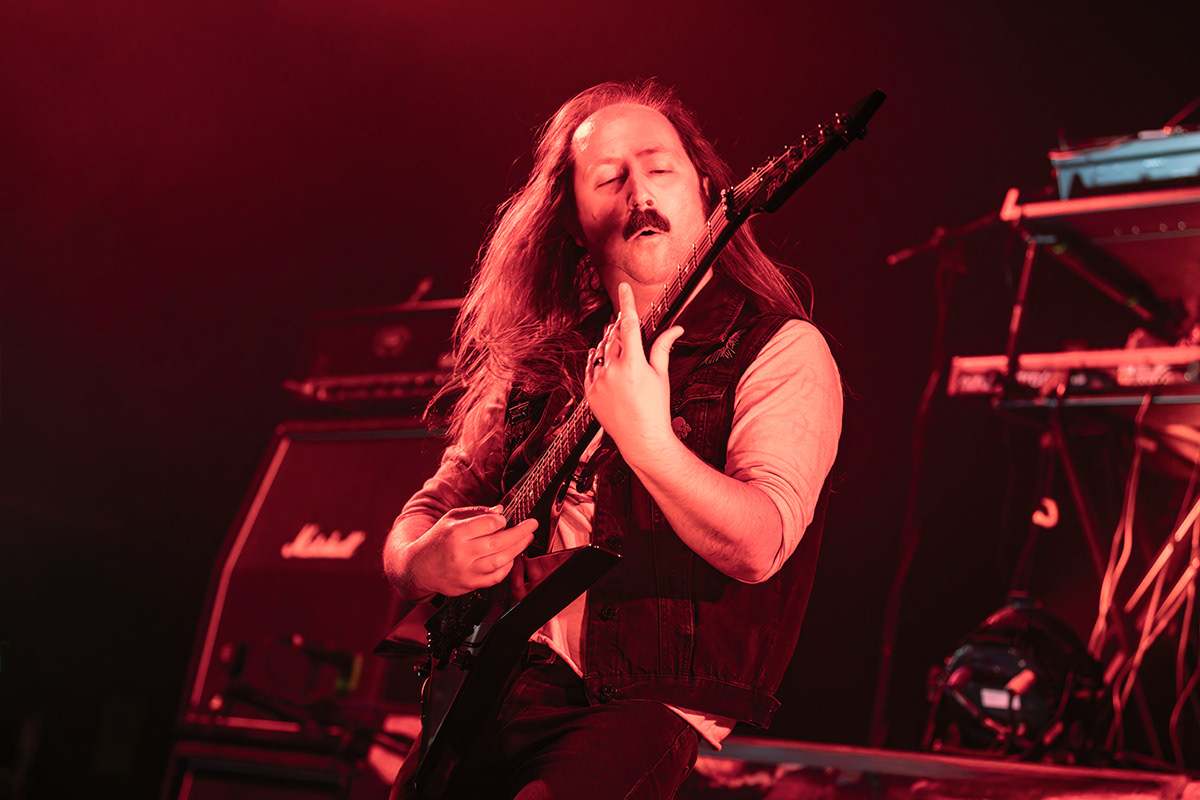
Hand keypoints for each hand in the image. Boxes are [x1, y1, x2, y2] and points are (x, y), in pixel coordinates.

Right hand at [403, 505, 536, 597]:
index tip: (505, 519)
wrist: (419, 568)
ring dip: (518, 549)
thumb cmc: (436, 540)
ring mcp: (466, 571)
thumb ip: (476, 513)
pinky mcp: (470, 584)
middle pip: (499, 542)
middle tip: (532, 525)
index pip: (490, 524)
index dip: (502, 520)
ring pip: (501, 561)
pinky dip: (508, 566)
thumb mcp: (451, 519)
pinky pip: (496, 577)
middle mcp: (462, 553)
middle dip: (520, 533)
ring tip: (526, 539)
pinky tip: (511, 557)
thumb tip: (500, 510)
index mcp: (456, 533)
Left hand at [585, 282, 684, 468]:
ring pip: (600, 351)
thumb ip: (663, 348)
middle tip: (623, 319)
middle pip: (614, 336)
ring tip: (615, 339)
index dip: (627, 302)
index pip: (629, 324)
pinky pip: (590, 368)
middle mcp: (613, 370)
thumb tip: (676, 328)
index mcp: (634, 364)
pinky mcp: (590, 392)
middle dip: (619, 326)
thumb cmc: (655, 408)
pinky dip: (595, 359)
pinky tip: (599, 355)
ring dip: (607, 342)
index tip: (623, 287)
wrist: (641, 439)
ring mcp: (599, 382)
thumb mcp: (661, 376)